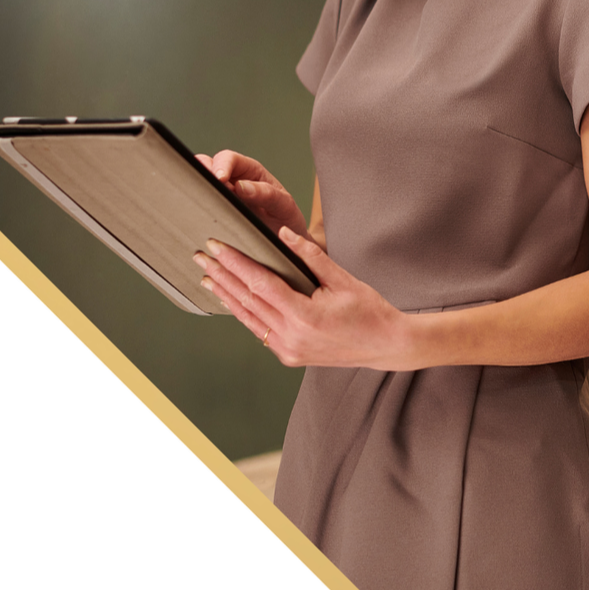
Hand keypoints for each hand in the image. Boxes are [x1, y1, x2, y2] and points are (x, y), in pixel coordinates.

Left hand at [194, 226, 419, 369]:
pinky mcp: (289, 356)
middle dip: (222, 275)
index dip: (236, 263)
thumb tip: (284, 233)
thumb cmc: (370, 311)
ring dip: (226, 295)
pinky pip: (260, 331)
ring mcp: (288, 350)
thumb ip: (311, 256)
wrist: (387, 346)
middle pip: (247, 300)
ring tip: (207, 276)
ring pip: (248, 318)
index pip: (260, 283)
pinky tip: (231, 299)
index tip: (218, 246)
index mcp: (304, 315)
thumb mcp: (343, 279)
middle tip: (201, 256)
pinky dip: (243, 313)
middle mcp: (291, 336)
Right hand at [199, 150, 315, 247]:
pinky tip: (199, 217)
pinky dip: (196, 208)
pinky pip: (200, 207)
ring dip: (197, 191)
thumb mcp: (284, 206)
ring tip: (202, 204)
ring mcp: (222, 197)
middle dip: (202, 174)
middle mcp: (232, 181)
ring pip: (200, 186)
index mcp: (251, 172)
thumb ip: (266, 194)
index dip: (221, 165)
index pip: (229, 159)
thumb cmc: (286, 220)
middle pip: (207, 166)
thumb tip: (241, 187)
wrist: (288, 245)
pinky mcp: (215, 214)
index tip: (219, 178)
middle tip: (205, 191)